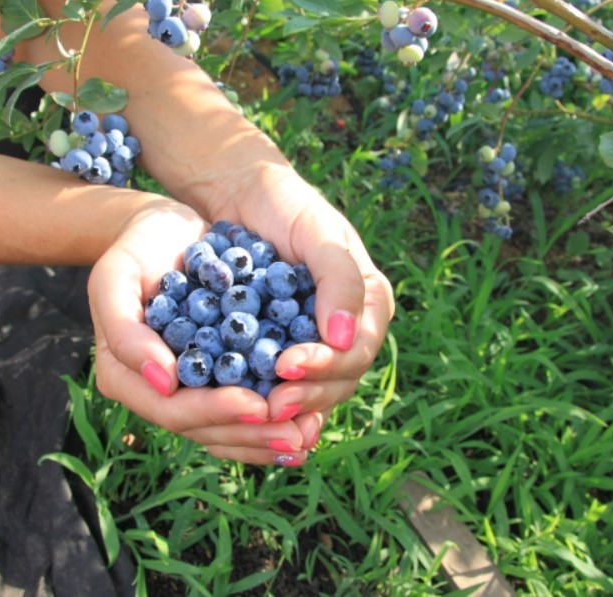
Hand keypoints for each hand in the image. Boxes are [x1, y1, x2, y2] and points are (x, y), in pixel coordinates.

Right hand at [87, 197, 308, 464]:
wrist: (164, 230)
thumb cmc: (135, 251)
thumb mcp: (115, 278)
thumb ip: (126, 332)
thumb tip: (164, 382)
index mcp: (125, 377)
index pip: (173, 410)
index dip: (216, 412)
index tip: (258, 405)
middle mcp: (160, 392)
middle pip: (207, 430)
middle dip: (252, 434)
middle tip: (296, 435)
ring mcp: (191, 388)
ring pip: (230, 430)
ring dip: (269, 437)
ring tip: (308, 436)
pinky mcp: (221, 376)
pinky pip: (246, 409)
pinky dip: (277, 417)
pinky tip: (311, 419)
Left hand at [199, 170, 395, 451]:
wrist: (243, 195)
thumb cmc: (287, 205)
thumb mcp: (319, 233)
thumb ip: (340, 279)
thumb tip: (345, 338)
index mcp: (370, 304)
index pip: (357, 351)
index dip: (325, 367)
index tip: (286, 367)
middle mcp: (348, 329)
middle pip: (339, 381)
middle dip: (306, 396)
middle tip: (269, 404)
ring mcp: (315, 342)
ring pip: (314, 392)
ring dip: (289, 409)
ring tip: (258, 415)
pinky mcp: (282, 348)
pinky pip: (284, 385)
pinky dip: (268, 403)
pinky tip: (246, 417)